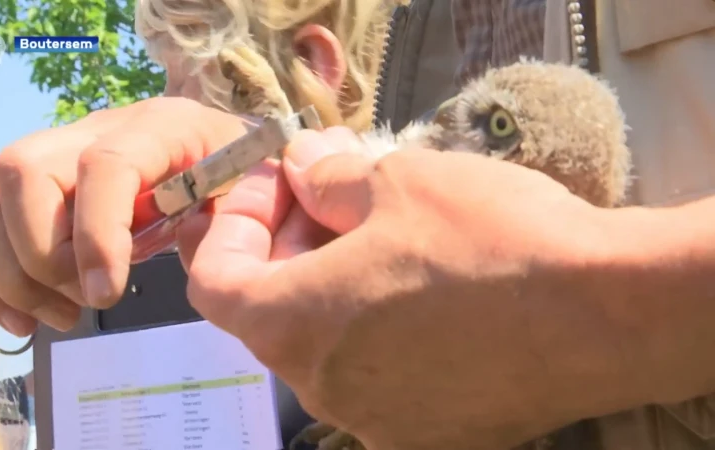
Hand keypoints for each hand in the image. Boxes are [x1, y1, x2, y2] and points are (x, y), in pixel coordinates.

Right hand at [0, 97, 249, 335]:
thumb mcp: (253, 197)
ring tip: (62, 316)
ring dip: (11, 272)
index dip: (97, 233)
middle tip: (88, 301)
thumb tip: (196, 262)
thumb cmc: (244, 180)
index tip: (106, 295)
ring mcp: (59, 152)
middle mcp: (97, 128)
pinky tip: (26, 318)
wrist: (225, 155)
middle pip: (23, 170)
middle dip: (43, 254)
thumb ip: (228, 225)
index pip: (105, 165)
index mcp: (161, 126)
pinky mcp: (38, 186)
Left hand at [180, 128, 646, 448]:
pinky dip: (383, 331)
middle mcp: (322, 389)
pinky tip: (430, 292)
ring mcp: (376, 421)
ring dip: (338, 288)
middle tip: (336, 197)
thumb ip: (327, 179)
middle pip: (272, 312)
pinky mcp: (431, 435)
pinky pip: (382, 376)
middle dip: (291, 247)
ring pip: (330, 345)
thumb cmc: (488, 238)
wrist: (605, 312)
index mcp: (293, 326)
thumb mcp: (397, 181)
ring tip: (391, 239)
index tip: (282, 187)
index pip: (214, 282)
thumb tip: (301, 169)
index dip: (236, 225)